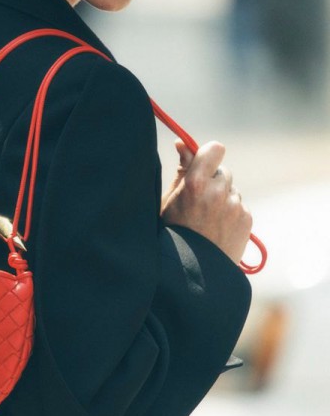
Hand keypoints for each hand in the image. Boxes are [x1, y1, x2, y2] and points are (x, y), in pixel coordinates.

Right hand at [161, 139, 252, 264]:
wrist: (191, 271)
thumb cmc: (173, 232)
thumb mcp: (169, 199)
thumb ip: (181, 170)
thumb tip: (183, 145)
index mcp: (196, 183)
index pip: (214, 149)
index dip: (209, 154)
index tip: (202, 162)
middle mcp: (218, 192)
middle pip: (223, 171)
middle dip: (213, 180)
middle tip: (199, 200)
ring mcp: (235, 206)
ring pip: (231, 190)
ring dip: (222, 197)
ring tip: (207, 219)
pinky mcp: (246, 219)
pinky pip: (239, 206)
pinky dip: (230, 212)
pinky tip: (217, 228)